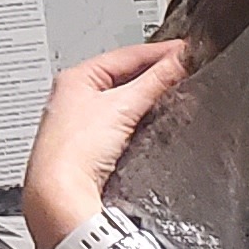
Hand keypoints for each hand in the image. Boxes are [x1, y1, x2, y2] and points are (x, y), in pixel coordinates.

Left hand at [21, 40, 189, 248]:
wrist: (61, 197)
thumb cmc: (73, 151)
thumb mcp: (123, 106)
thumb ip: (156, 80)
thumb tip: (180, 60)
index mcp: (75, 77)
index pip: (127, 54)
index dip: (160, 52)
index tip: (187, 51)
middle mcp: (74, 97)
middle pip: (126, 77)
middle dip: (155, 76)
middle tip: (185, 72)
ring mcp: (82, 123)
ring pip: (125, 102)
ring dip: (148, 100)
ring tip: (174, 94)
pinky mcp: (91, 148)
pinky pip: (123, 125)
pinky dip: (140, 121)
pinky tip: (153, 124)